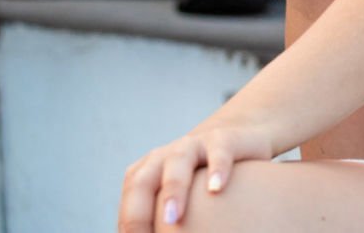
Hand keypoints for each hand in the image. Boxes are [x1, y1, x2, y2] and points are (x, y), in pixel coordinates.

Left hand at [118, 116, 275, 231]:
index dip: (130, 224)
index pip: (130, 199)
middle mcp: (166, 157)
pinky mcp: (225, 139)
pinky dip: (217, 168)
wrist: (232, 140)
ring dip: (173, 190)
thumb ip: (166, 220)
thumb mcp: (179, 201)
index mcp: (148, 172)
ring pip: (178, 163)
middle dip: (138, 213)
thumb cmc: (201, 182)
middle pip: (142, 182)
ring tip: (173, 219)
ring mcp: (194, 146)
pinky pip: (220, 151)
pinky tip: (216, 189)